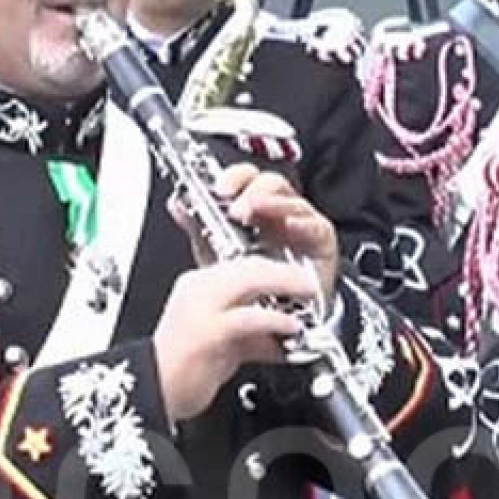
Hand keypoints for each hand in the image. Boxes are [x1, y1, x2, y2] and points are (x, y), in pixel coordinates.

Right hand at [152, 254, 319, 420]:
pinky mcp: (208, 331)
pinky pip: (249, 318)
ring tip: (306, 295)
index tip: (296, 278)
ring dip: (284, 285)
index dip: (274, 269)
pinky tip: (290, 327)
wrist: (153, 392)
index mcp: (197, 286)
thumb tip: (278, 337)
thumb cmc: (180, 371)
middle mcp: (198, 290)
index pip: (242, 265)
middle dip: (285, 272)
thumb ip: (250, 336)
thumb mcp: (222, 345)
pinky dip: (274, 320)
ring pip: (250, 280)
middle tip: (307, 282)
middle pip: (249, 265)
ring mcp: (201, 308)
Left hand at [171, 162, 340, 306]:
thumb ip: (200, 228)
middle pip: (272, 183)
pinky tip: (290, 225)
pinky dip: (303, 223)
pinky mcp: (321, 243)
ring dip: (272, 202)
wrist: (280, 321)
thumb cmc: (255, 287)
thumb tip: (177, 205)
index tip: (220, 188)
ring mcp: (301, 226)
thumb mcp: (219, 255)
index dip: (235, 177)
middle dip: (252, 189)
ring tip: (256, 210)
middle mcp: (279, 214)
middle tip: (236, 207)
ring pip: (292, 200)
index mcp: (256, 210)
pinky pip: (316, 227)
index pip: (248, 179)